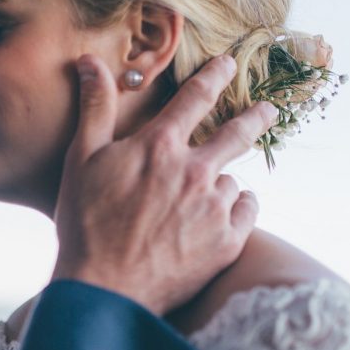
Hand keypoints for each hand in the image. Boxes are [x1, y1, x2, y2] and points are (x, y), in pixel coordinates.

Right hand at [51, 54, 277, 315]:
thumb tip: (89, 61)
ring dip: (221, 183)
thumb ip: (95, 107)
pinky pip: (246, 213)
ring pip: (232, 181)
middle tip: (268, 111)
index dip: (215, 75)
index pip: (196, 98)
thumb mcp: (81, 159)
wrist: (105, 288)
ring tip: (200, 200)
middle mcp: (195, 172)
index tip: (230, 63)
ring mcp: (214, 208)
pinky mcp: (227, 242)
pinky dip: (237, 211)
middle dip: (256, 117)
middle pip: (237, 133)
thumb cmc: (86, 223)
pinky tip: (219, 218)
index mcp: (160, 146)